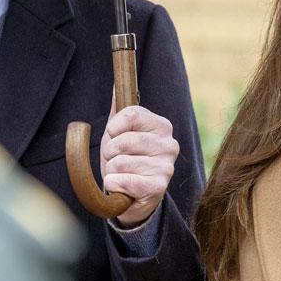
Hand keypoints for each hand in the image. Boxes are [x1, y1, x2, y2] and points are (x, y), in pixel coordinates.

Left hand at [100, 104, 177, 227]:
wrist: (133, 196)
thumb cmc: (127, 159)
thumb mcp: (121, 132)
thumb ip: (121, 109)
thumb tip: (117, 84)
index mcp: (162, 126)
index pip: (132, 114)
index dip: (114, 127)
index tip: (113, 135)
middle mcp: (169, 145)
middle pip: (124, 140)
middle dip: (110, 152)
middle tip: (117, 159)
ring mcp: (166, 167)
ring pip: (119, 162)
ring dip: (111, 171)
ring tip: (122, 174)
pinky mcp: (157, 188)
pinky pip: (120, 181)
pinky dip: (113, 185)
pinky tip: (123, 187)